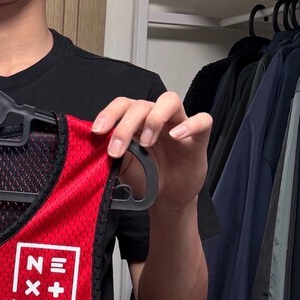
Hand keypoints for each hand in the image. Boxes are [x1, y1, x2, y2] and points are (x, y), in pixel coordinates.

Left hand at [92, 92, 211, 208]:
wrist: (167, 198)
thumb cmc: (146, 178)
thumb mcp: (124, 166)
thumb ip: (114, 153)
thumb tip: (96, 145)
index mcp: (137, 122)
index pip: (123, 105)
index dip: (109, 113)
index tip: (97, 132)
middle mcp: (157, 118)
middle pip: (142, 105)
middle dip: (125, 126)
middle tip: (115, 151)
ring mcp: (179, 125)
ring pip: (170, 100)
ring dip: (154, 119)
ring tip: (147, 143)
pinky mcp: (199, 138)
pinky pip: (203, 121)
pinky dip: (190, 125)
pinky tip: (176, 136)